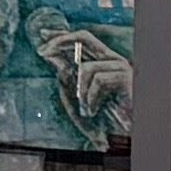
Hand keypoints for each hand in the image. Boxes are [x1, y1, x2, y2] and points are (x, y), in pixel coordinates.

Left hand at [32, 17, 132, 145]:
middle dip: (60, 41)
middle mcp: (112, 60)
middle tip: (43, 52)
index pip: (81, 40)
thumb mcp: (78, 99)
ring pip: (87, 67)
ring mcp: (120, 67)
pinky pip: (98, 80)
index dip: (62, 35)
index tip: (43, 34)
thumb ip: (68, 79)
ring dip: (79, 91)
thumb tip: (54, 59)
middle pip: (84, 37)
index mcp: (102, 63)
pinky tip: (92, 111)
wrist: (125, 137)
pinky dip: (91, 99)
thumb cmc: (105, 121)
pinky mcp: (126, 77)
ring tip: (84, 109)